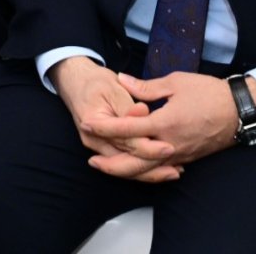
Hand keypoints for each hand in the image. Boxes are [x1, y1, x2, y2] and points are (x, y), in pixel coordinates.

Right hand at [51, 57, 179, 182]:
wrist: (76, 83)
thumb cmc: (96, 83)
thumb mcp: (112, 87)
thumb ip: (128, 105)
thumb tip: (144, 112)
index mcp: (93, 123)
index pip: (125, 140)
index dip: (149, 145)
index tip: (170, 146)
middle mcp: (93, 140)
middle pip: (126, 160)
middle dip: (153, 167)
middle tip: (178, 167)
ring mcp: (98, 147)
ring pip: (126, 168)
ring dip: (151, 172)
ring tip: (175, 172)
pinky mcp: (105, 148)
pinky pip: (125, 164)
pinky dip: (144, 169)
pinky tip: (164, 169)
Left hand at [93, 72, 255, 168]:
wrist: (240, 110)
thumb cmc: (209, 93)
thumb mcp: (175, 82)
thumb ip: (145, 87)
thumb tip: (121, 80)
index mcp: (164, 123)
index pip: (127, 130)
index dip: (104, 127)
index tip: (87, 124)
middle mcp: (170, 143)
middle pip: (134, 161)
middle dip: (110, 163)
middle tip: (92, 160)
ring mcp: (179, 154)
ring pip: (147, 170)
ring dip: (125, 171)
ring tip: (107, 167)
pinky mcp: (187, 157)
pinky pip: (161, 169)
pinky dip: (146, 172)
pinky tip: (135, 169)